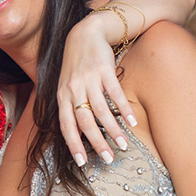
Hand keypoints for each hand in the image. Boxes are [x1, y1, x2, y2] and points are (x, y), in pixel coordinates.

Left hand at [56, 12, 136, 164]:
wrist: (86, 33)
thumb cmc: (77, 64)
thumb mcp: (67, 85)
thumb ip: (70, 106)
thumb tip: (78, 133)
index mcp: (62, 95)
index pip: (66, 125)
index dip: (73, 144)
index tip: (82, 162)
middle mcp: (73, 89)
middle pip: (85, 121)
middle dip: (97, 143)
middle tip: (108, 159)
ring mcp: (89, 79)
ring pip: (101, 110)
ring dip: (113, 130)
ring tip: (123, 144)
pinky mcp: (104, 70)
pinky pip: (115, 93)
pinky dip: (124, 109)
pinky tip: (133, 121)